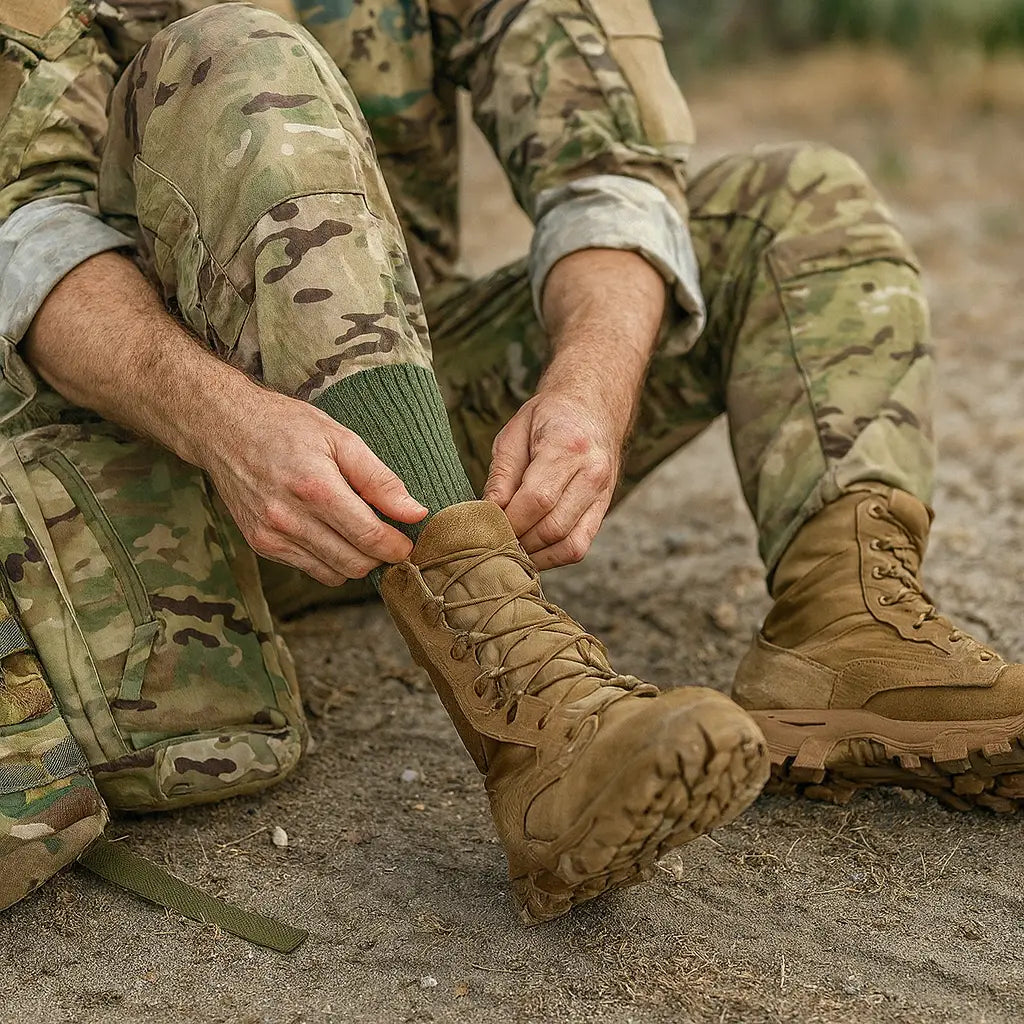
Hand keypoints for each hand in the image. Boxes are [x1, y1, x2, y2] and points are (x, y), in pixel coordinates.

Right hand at [200, 387, 425, 584]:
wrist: (223, 427)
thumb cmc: (286, 426)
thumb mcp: (341, 438)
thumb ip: (380, 480)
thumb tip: (416, 513)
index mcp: (315, 487)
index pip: (369, 537)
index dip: (396, 547)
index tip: (407, 543)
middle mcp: (289, 517)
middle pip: (354, 563)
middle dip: (378, 556)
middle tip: (387, 537)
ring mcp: (271, 535)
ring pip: (333, 573)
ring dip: (354, 560)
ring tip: (357, 532)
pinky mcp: (260, 544)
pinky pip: (309, 569)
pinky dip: (328, 559)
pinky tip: (329, 532)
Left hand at [483, 386, 622, 569]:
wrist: (592, 406)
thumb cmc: (548, 417)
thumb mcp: (513, 434)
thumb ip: (501, 476)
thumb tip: (487, 515)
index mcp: (567, 446)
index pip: (536, 500)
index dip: (508, 521)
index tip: (485, 527)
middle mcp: (592, 472)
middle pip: (552, 527)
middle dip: (518, 541)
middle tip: (492, 542)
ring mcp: (604, 493)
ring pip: (569, 545)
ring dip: (536, 555)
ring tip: (510, 549)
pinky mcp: (604, 508)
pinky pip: (580, 546)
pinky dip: (553, 556)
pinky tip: (532, 550)